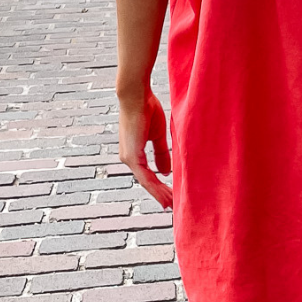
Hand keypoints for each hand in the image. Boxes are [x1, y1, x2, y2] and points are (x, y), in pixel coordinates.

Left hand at [118, 89, 172, 208]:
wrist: (137, 96)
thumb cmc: (146, 109)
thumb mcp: (157, 135)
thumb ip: (161, 153)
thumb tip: (166, 172)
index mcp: (134, 153)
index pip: (148, 175)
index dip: (159, 187)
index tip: (171, 196)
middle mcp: (128, 158)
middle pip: (147, 182)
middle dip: (160, 194)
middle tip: (172, 206)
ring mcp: (129, 158)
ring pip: (146, 182)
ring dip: (159, 194)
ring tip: (171, 204)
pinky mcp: (132, 156)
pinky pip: (146, 177)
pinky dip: (156, 188)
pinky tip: (165, 196)